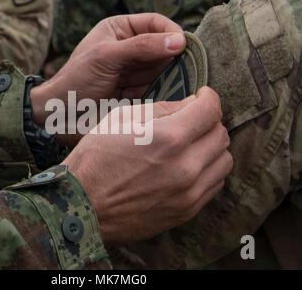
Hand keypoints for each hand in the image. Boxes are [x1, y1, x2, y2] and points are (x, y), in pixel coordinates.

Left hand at [31, 14, 185, 136]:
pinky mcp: (137, 93)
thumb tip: (179, 41)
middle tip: (177, 71)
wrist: (61, 115)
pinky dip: (158, 94)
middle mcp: (131, 49)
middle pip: (163, 48)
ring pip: (163, 70)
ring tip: (154, 89)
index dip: (171, 32)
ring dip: (164, 79)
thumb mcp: (106, 57)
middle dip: (170, 59)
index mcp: (120, 30)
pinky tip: (150, 98)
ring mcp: (135, 72)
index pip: (155, 23)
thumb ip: (141, 47)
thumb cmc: (76, 80)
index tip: (183, 47)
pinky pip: (157, 90)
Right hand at [63, 87, 232, 242]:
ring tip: (193, 144)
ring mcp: (189, 193)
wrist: (83, 205)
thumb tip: (189, 105)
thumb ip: (161, 109)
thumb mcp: (120, 119)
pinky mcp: (186, 211)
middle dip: (209, 121)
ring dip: (212, 147)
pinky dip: (208, 170)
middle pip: (220, 134)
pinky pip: (214, 185)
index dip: (208, 97)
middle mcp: (186, 167)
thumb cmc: (95, 159)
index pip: (211, 110)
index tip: (202, 96)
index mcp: (168, 138)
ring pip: (224, 161)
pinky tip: (189, 166)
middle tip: (193, 120)